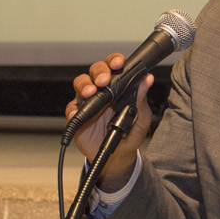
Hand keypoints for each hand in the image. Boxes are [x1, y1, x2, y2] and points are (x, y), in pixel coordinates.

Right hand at [65, 54, 154, 190]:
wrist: (119, 158)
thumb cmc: (130, 134)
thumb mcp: (141, 118)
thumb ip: (142, 99)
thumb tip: (148, 79)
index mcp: (118, 87)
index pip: (114, 67)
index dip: (114, 61)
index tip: (119, 63)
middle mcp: (102, 91)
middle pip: (95, 71)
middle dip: (98, 72)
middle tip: (103, 80)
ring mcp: (89, 102)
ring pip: (80, 84)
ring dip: (84, 86)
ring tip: (90, 93)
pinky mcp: (78, 116)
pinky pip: (71, 108)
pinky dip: (73, 110)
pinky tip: (77, 113)